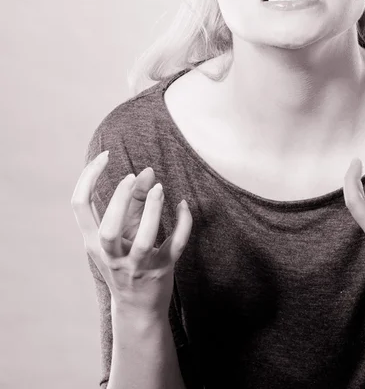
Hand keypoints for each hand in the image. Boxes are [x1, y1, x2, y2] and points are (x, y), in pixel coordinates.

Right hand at [71, 151, 192, 315]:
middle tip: (131, 177)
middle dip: (119, 200)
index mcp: (94, 242)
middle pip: (108, 230)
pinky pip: (174, 246)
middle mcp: (111, 256)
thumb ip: (135, 202)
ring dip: (152, 212)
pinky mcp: (161, 271)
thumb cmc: (128, 260)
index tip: (104, 156)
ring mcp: (137, 267)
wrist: (138, 309)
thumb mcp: (125, 232)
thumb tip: (146, 171)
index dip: (88, 178)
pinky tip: (184, 205)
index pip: (79, 206)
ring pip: (143, 242)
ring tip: (159, 188)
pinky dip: (183, 224)